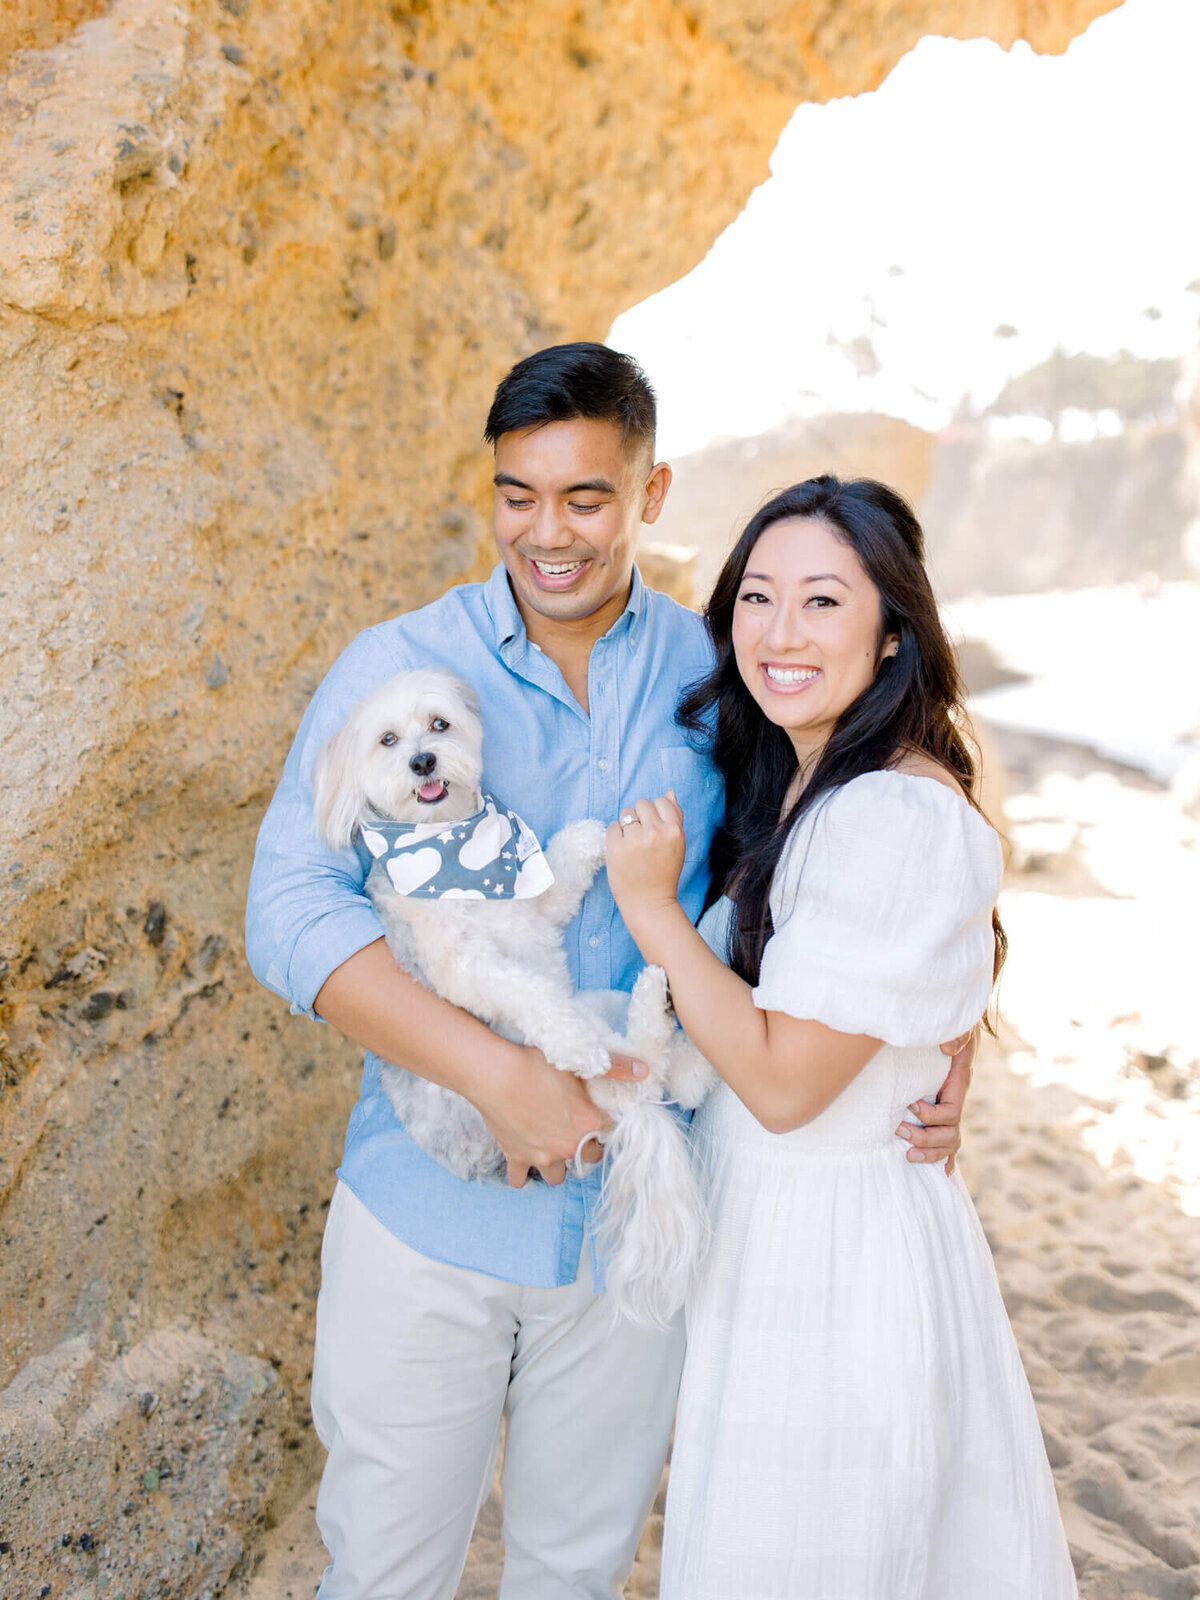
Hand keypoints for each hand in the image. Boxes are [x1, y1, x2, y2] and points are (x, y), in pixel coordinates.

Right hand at [473, 1045, 645, 1187]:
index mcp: (588, 1124)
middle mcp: (568, 1146)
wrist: (496, 1074)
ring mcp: (541, 1155)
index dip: (605, 1125)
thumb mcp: (579, 1063)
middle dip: (585, 1149)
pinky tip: (524, 1162)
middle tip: (576, 1131)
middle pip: (588, 1160)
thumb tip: (644, 1071)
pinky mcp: (516, 1157)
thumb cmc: (538, 1065)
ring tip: (553, 1147)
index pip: (610, 1134)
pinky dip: (522, 1175)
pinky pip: (520, 1180)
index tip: (598, 1116)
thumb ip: (615, 1067)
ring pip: (557, 1176)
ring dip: (557, 1165)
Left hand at [605, 792, 686, 924]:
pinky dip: (616, 836)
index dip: (656, 814)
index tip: (655, 829)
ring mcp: (634, 839)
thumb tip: (670, 792)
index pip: (661, 801)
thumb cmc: (664, 873)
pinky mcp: (616, 847)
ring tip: (634, 845)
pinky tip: (623, 851)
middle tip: (643, 839)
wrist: (649, 902)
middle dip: (640, 817)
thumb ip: (675, 817)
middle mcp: (655, 832)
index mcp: (674, 830)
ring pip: (626, 813)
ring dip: (627, 825)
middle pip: (641, 804)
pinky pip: (612, 826)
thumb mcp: (677, 844)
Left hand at [895, 1026, 976, 1175]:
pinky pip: (949, 1138)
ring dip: (929, 1151)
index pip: (950, 1112)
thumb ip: (957, 1035)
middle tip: (899, 1130)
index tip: (910, 1105)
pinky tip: (943, 1173)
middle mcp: (956, 1099)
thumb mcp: (961, 1026)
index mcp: (958, 1084)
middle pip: (950, 1134)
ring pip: (949, 1141)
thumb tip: (948, 1048)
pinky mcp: (942, 1107)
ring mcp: (950, 1106)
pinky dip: (946, 1157)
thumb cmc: (954, 1025)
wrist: (955, 1023)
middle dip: (925, 1138)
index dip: (930, 1116)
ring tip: (906, 1154)